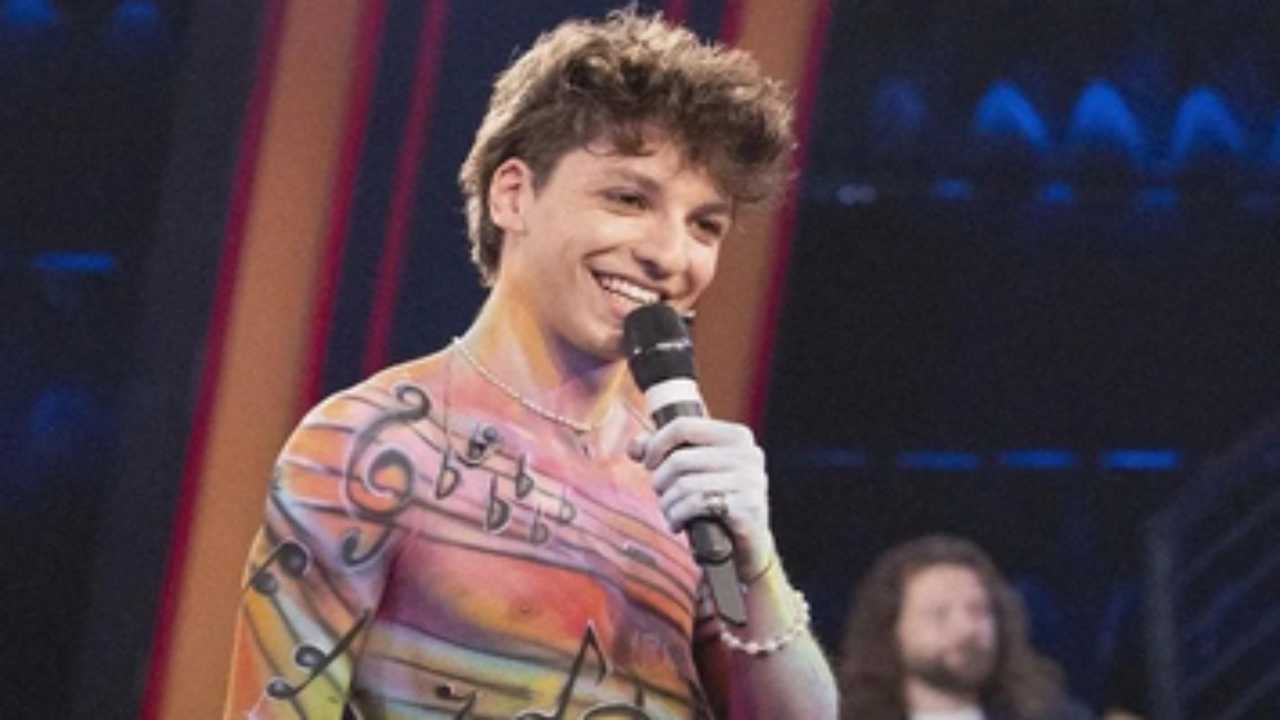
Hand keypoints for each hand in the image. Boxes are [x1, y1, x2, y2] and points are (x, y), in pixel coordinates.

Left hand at [628, 416, 775, 579]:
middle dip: (660, 481)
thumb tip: (635, 447)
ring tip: (669, 512)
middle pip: (679, 459)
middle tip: (661, 495)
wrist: (748, 543)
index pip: (683, 426)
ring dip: (666, 503)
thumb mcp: (694, 471)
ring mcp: (751, 481)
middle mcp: (748, 454)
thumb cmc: (716, 500)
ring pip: (684, 484)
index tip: (648, 463)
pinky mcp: (747, 507)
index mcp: (736, 436)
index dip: (656, 444)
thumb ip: (664, 452)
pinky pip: (696, 505)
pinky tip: (677, 524)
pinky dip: (677, 516)